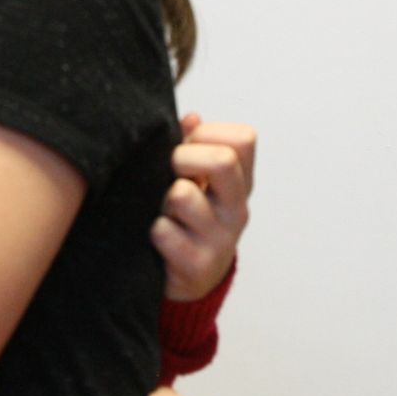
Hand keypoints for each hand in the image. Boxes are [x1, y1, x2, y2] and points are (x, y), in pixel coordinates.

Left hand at [155, 115, 254, 301]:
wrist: (188, 278)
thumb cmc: (186, 217)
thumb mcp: (195, 178)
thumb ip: (191, 145)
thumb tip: (191, 118)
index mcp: (240, 182)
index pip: (243, 138)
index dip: (207, 134)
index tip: (187, 149)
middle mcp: (237, 209)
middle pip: (222, 160)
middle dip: (182, 159)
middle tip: (168, 175)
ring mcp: (221, 239)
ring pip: (182, 195)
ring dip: (161, 200)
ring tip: (162, 211)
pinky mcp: (198, 266)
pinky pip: (163, 231)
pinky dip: (153, 231)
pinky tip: (156, 238)